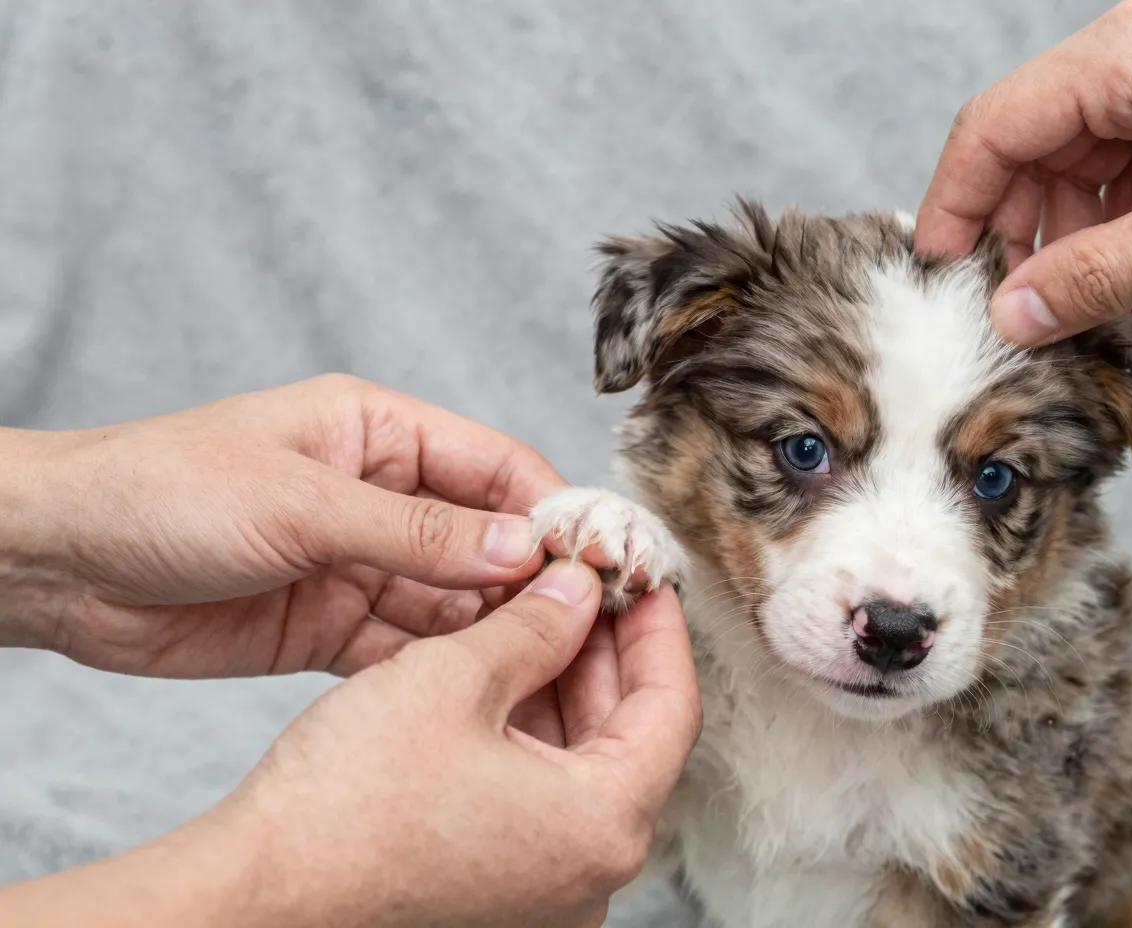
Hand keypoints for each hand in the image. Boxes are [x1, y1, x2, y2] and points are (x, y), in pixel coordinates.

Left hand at [0, 374, 563, 677]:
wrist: (59, 565)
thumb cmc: (164, 491)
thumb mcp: (300, 503)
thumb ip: (416, 532)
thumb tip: (524, 548)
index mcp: (379, 432)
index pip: (495, 466)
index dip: (552, 511)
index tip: (598, 560)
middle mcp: (381, 496)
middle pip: (486, 537)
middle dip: (534, 579)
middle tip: (585, 626)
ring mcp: (359, 563)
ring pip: (453, 599)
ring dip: (493, 630)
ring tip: (544, 665)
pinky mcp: (331, 623)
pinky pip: (405, 646)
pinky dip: (440, 666)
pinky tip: (476, 686)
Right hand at [0, 560, 702, 927]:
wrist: (254, 894)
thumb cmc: (345, 802)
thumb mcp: (455, 677)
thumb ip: (537, 625)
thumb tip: (578, 590)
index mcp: (602, 825)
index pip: (671, 706)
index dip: (658, 626)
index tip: (643, 574)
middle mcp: (589, 872)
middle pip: (629, 734)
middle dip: (606, 648)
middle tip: (588, 580)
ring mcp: (545, 889)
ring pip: (584, 762)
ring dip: (567, 683)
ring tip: (544, 610)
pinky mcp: (500, 891)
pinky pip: (543, 795)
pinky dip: (534, 730)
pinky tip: (507, 670)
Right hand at [915, 0, 1131, 345]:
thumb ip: (1102, 275)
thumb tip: (1015, 317)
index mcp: (1128, 56)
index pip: (992, 127)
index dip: (952, 202)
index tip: (936, 272)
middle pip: (1029, 143)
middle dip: (1013, 229)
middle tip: (1011, 307)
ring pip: (1076, 161)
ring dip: (1063, 235)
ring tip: (1074, 303)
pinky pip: (1126, 167)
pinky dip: (1112, 225)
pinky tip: (1123, 275)